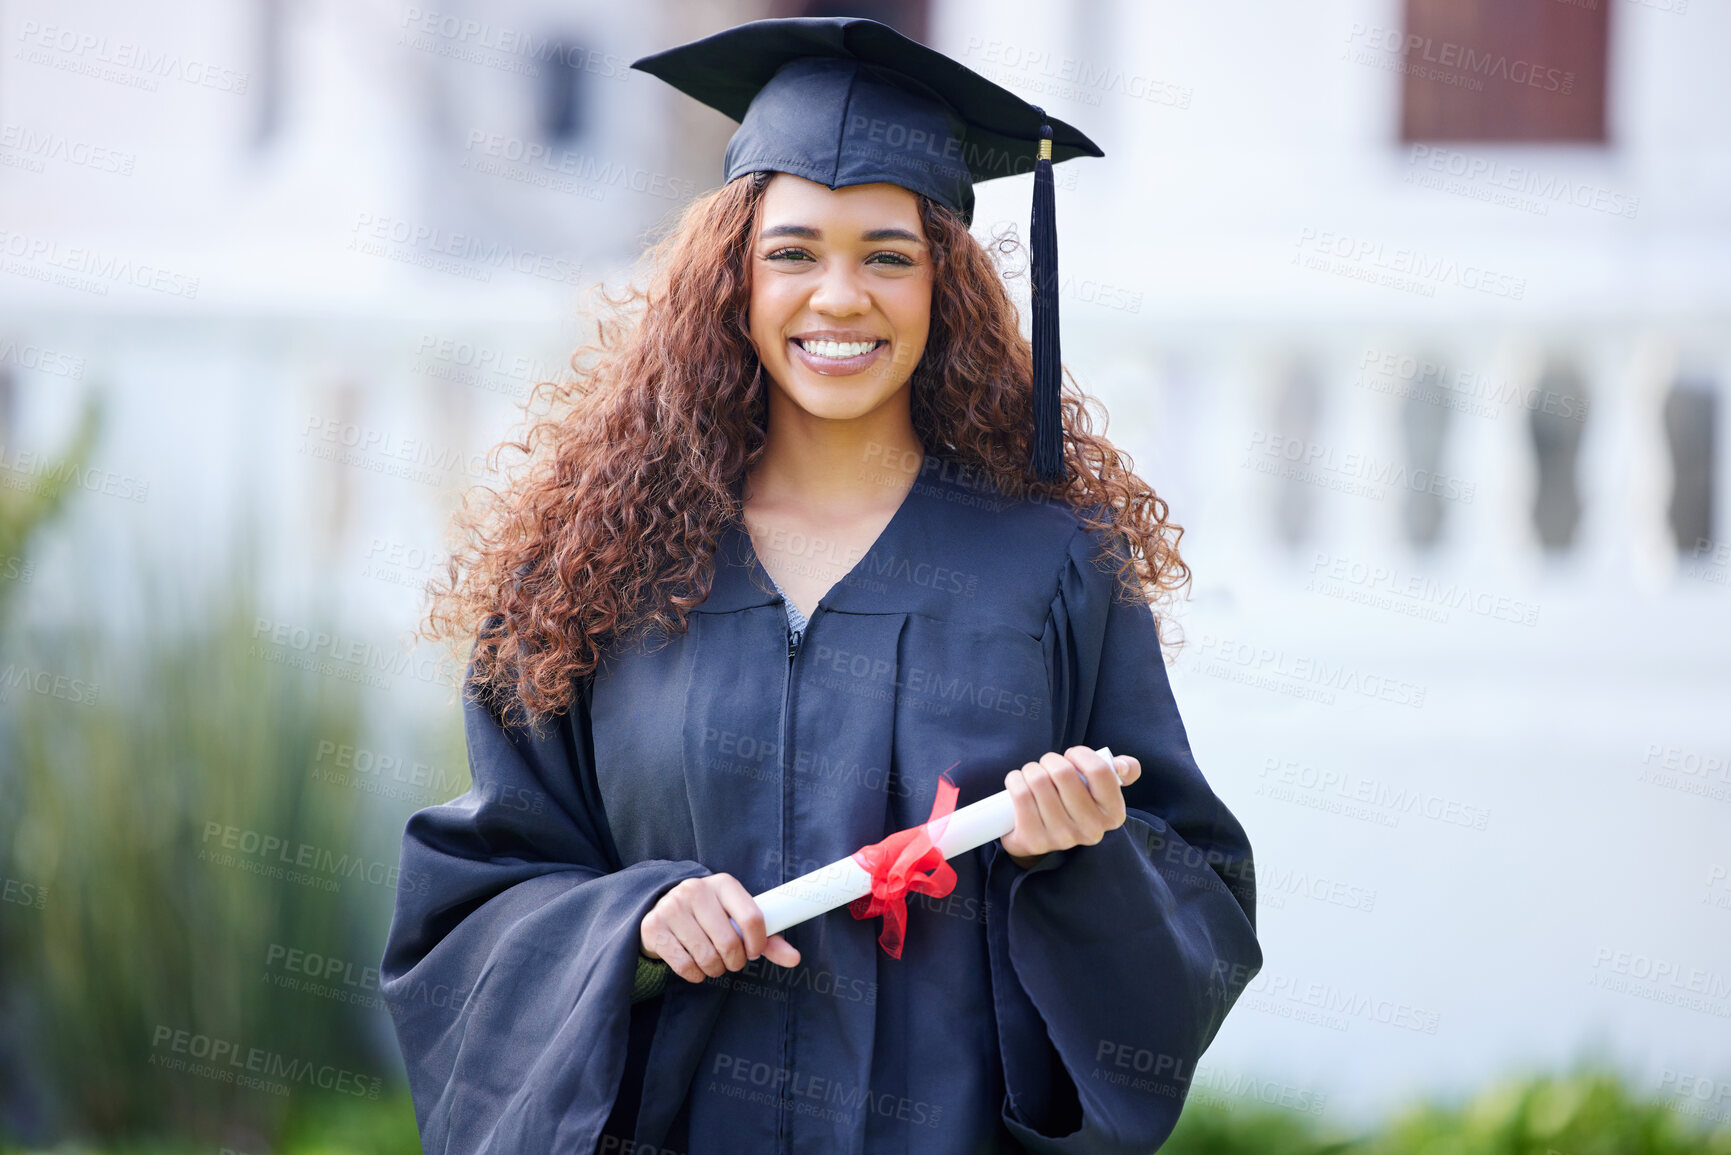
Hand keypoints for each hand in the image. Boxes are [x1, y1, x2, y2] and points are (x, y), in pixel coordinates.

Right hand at [639, 872, 800, 983]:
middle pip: (729, 943)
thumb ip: (767, 938)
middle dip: (735, 961)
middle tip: (731, 961)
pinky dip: (695, 974)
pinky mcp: (654, 927)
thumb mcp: (737, 918)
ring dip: (715, 969)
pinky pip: (685, 966)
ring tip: (713, 962)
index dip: (758, 944)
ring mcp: (672, 907)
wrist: (663, 909)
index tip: (753, 953)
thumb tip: (794, 959)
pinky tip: (695, 966)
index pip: (752, 918)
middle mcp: (696, 890)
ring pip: (707, 957)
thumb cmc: (711, 916)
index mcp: (723, 883)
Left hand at [999, 747, 1141, 867]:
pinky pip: (1020, 795)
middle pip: (1063, 773)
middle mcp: (1092, 830)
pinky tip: (1018, 783)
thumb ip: (1119, 770)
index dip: (1080, 754)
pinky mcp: (1035, 841)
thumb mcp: (1100, 788)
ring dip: (1030, 770)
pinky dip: (1015, 780)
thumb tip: (1123, 766)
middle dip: (1050, 760)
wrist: (1041, 835)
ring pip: (1038, 781)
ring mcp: (1063, 838)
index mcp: (1113, 814)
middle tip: (1047, 766)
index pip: (1099, 770)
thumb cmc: (1073, 802)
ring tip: (1033, 776)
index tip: (1071, 756)